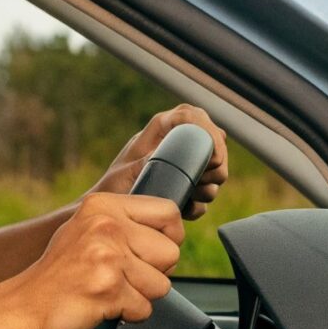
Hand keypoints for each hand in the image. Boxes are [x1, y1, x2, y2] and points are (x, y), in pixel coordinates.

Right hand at [0, 191, 185, 328]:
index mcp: (103, 206)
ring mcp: (107, 257)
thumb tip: (170, 232)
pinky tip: (103, 305)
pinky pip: (145, 309)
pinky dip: (128, 315)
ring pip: (162, 284)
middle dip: (154, 272)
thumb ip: (124, 224)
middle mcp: (106, 226)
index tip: (152, 252)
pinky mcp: (108, 289)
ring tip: (110, 291)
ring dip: (140, 296)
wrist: (24, 307)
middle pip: (171, 252)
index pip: (169, 213)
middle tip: (124, 277)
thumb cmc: (58, 275)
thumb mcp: (86, 230)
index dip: (170, 237)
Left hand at [88, 104, 229, 219]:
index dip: (209, 131)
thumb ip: (146, 161)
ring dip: (210, 186)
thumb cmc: (112, 190)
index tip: (214, 157)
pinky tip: (187, 209)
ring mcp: (181, 163)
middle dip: (217, 163)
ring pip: (214, 166)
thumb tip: (164, 152)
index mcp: (159, 130)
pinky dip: (201, 203)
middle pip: (212, 138)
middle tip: (209, 181)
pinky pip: (206, 189)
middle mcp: (172, 142)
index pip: (191, 115)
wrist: (110, 213)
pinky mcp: (184, 184)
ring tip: (194, 196)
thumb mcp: (128, 173)